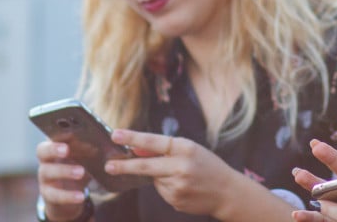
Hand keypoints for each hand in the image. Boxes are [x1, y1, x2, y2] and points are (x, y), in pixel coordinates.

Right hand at [36, 139, 91, 221]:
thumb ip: (90, 148)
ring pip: (47, 172)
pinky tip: (81, 196)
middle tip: (67, 149)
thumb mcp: (85, 157)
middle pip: (43, 151)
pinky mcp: (48, 194)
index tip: (67, 131)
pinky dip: (68, 195)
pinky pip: (55, 195)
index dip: (58, 133)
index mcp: (55, 146)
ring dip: (64, 171)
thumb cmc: (79, 166)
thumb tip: (102, 145)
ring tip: (81, 172)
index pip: (51, 136)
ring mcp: (44, 178)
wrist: (71, 193)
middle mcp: (46, 160)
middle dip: (53, 149)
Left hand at [105, 129, 229, 216]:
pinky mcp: (175, 200)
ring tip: (182, 177)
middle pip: (145, 166)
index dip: (133, 138)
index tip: (115, 135)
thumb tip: (137, 148)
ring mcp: (177, 186)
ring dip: (160, 177)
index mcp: (186, 148)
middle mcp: (181, 167)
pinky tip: (184, 187)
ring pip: (154, 179)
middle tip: (109, 166)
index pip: (154, 142)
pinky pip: (162, 191)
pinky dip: (167, 187)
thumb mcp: (191, 149)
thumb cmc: (208, 166)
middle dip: (124, 166)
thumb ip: (165, 149)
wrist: (227, 192)